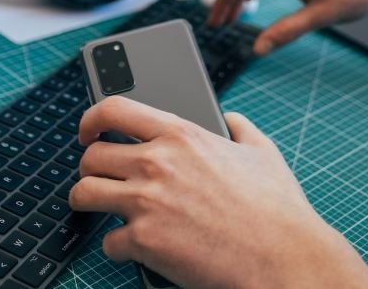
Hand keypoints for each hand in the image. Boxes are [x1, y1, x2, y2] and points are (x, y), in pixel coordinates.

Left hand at [71, 96, 367, 288]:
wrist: (283, 257)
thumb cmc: (277, 208)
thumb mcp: (262, 151)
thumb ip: (240, 127)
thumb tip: (231, 118)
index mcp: (181, 134)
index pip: (114, 109)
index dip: (91, 119)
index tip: (89, 131)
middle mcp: (157, 162)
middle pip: (91, 156)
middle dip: (90, 169)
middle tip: (100, 178)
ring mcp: (146, 202)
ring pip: (84, 194)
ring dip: (88, 202)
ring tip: (99, 208)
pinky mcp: (144, 241)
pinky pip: (108, 242)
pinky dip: (119, 247)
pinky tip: (136, 247)